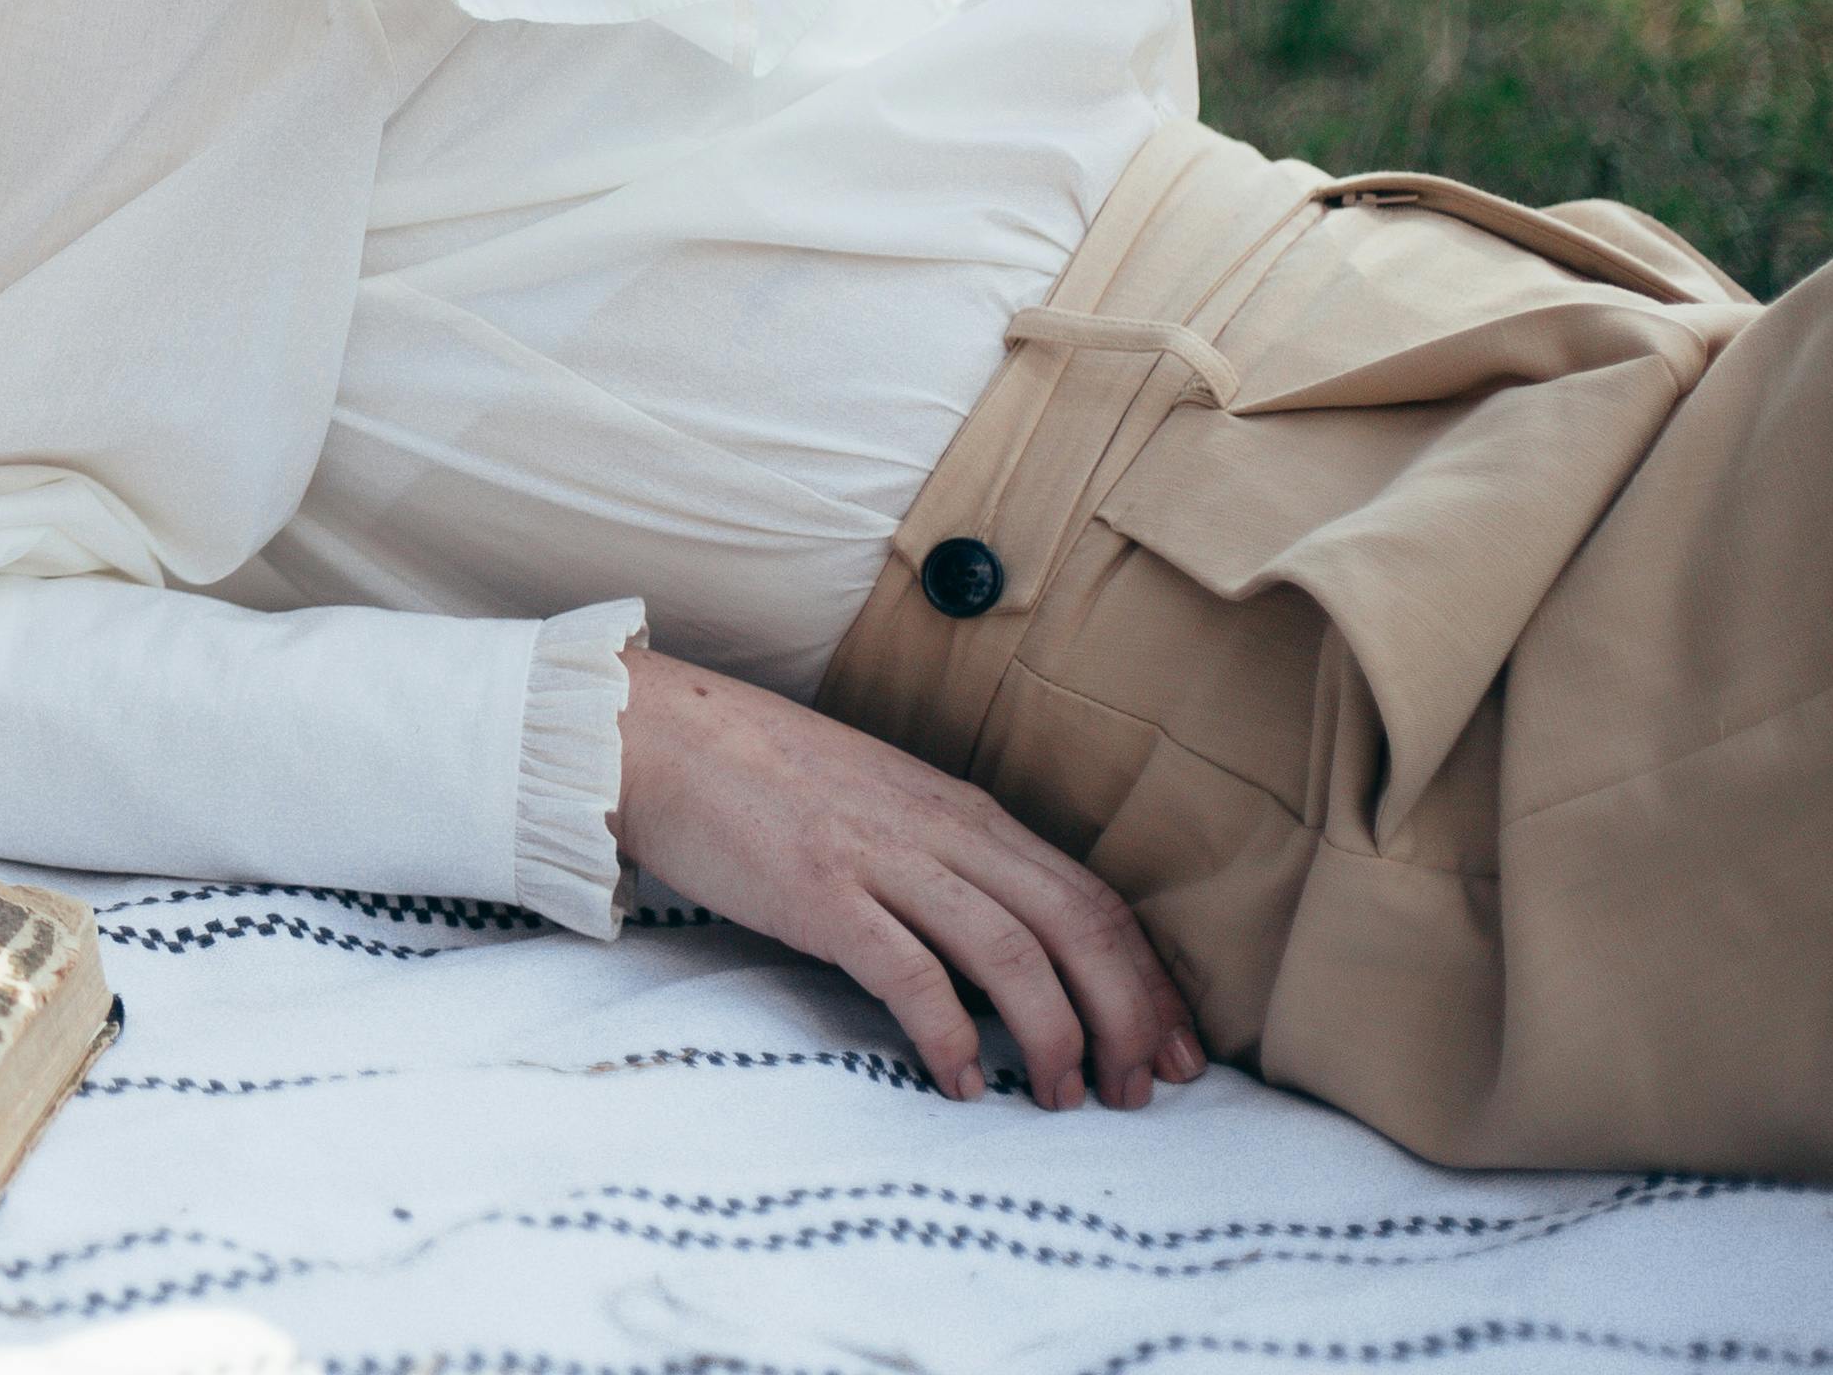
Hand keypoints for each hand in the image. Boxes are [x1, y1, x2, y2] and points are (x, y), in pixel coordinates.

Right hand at [614, 650, 1201, 1110]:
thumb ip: (944, 859)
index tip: (1180, 1045)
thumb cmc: (758, 775)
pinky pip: (910, 973)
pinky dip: (949, 1036)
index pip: (1093, 896)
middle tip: (1144, 1090)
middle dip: (1128, 1016)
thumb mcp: (879, 804)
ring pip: (1013, 952)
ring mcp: (881, 856)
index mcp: (962, 810)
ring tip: (1061, 1097)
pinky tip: (959, 1081)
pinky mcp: (819, 891)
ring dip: (1054, 1035)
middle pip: (1076, 926)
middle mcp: (940, 828)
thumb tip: (1005, 951)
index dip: (1150, 977)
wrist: (651, 734)